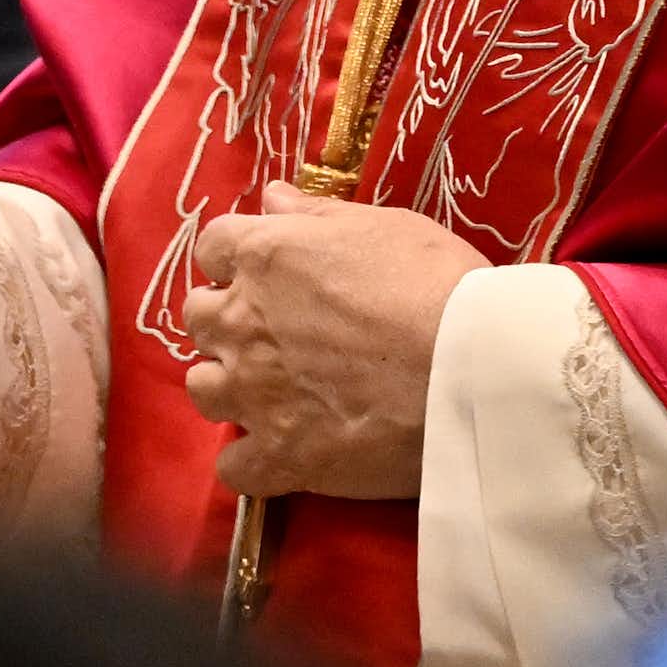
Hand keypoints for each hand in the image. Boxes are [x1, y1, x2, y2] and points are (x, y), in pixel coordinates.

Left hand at [182, 181, 487, 499]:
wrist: (469, 366)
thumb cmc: (432, 280)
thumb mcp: (380, 224)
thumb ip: (315, 214)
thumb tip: (272, 198)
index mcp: (264, 256)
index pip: (212, 246)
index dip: (233, 258)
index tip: (260, 271)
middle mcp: (243, 321)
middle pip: (197, 317)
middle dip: (225, 319)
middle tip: (268, 330)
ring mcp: (255, 392)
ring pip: (202, 389)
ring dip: (227, 385)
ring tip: (267, 391)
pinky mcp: (279, 455)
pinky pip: (233, 468)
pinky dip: (250, 461)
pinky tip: (279, 453)